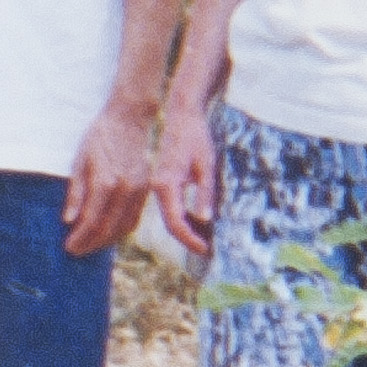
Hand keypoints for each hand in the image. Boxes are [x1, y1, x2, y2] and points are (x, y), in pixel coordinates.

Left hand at [61, 97, 156, 257]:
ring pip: (122, 228)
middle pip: (107, 228)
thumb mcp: (79, 161)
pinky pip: (133, 219)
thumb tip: (68, 221)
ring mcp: (138, 191)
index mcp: (105, 182)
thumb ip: (75, 193)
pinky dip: (120, 231)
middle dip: (89, 244)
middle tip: (75, 251)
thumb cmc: (98, 138)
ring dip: (105, 241)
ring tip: (89, 246)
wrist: (128, 121)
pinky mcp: (146, 190)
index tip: (68, 247)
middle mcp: (125, 190)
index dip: (79, 238)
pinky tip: (107, 234)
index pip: (91, 221)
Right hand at [153, 112, 220, 258]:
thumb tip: (205, 220)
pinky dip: (184, 218)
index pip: (176, 222)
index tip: (206, 249)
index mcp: (166, 184)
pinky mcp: (164, 183)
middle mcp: (158, 188)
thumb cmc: (196, 138)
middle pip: (170, 223)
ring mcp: (159, 186)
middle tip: (208, 249)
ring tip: (207, 238)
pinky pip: (171, 207)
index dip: (190, 239)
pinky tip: (199, 221)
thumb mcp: (206, 165)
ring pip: (170, 216)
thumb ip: (204, 193)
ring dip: (187, 229)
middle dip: (189, 239)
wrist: (183, 116)